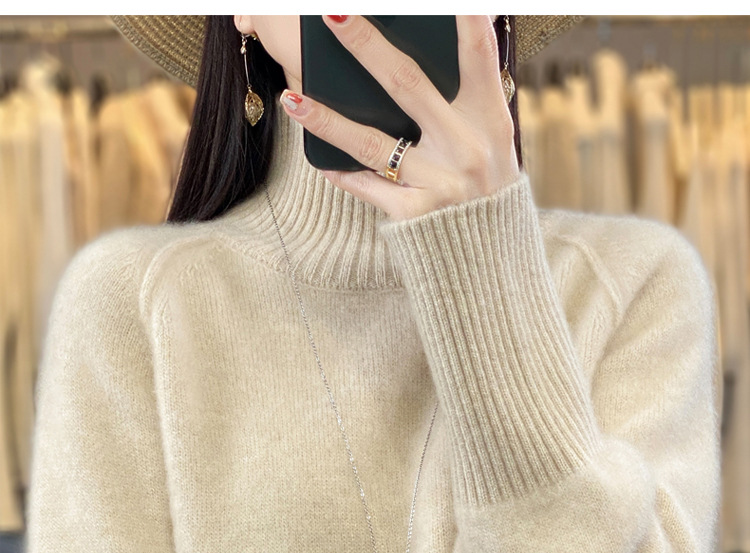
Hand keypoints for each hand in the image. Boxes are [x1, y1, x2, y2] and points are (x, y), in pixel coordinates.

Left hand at [279, 14, 520, 221]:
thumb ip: (471, 100)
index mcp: (490, 120)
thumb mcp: (494, 142)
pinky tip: (319, 160)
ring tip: (291, 98)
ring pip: (371, 143)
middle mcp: (465, 148)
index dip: (467, 20)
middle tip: (333, 13)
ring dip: (327, 119)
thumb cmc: (487, 190)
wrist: (491, 261)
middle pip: (407, 85)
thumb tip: (430, 56)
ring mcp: (438, 182)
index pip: (479, 56)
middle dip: (366, 45)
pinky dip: (343, 174)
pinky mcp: (413, 214)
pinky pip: (368, 187)